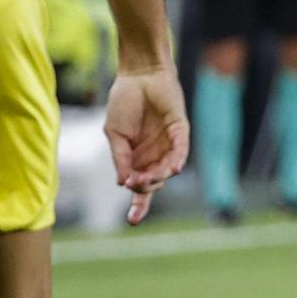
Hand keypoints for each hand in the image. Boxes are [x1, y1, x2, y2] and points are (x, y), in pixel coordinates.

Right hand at [105, 66, 189, 224]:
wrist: (138, 76)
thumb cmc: (124, 103)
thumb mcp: (115, 134)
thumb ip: (120, 158)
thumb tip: (122, 183)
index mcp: (137, 158)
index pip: (140, 187)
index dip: (138, 205)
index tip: (133, 221)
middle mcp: (154, 155)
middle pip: (153, 182)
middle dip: (144, 187)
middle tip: (135, 183)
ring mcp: (168, 144)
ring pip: (167, 169)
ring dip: (157, 176)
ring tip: (147, 178)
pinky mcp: (180, 130)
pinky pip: (181, 149)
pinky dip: (177, 160)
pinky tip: (173, 169)